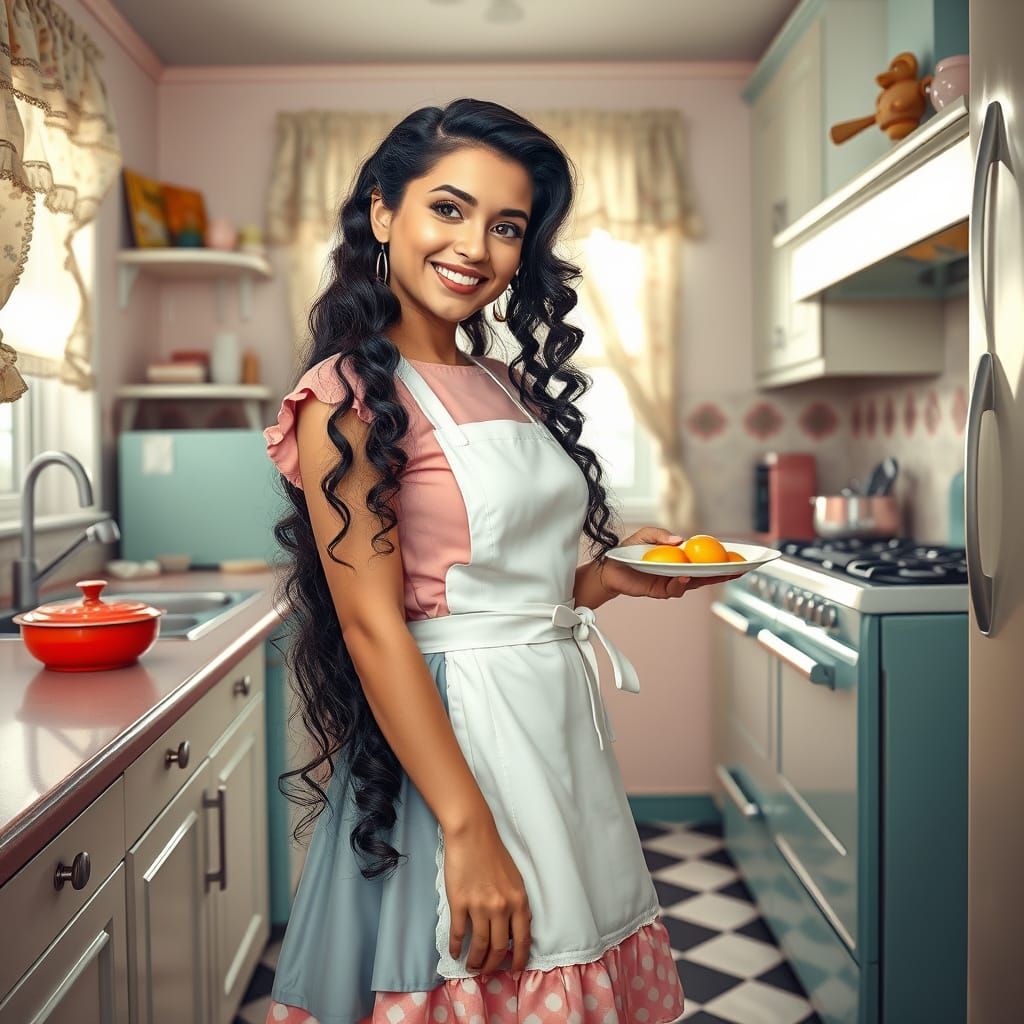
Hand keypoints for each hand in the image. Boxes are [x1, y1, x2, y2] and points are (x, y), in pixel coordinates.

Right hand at [443, 819, 532, 973]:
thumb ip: (517, 905)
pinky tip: (455, 952)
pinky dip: (456, 946)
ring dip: (475, 961)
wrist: (472, 834)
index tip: (514, 970)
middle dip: (493, 965)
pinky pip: (459, 933)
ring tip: (471, 966)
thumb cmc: (494, 854)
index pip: (522, 940)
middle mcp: (502, 907)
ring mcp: (480, 906)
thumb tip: (514, 931)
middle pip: (499, 948)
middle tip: (487, 971)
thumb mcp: (515, 880)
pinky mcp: (459, 902)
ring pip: (479, 945)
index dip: (519, 959)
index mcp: (519, 901)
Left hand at [596, 526, 734, 599]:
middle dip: (724, 574)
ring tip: (717, 573)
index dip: (721, 561)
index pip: (705, 561)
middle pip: (706, 575)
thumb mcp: (645, 535)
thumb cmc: (628, 550)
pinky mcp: (660, 591)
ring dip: (706, 579)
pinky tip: (684, 577)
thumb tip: (680, 539)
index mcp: (680, 559)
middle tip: (741, 570)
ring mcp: (671, 582)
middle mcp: (679, 572)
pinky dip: (680, 584)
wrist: (609, 567)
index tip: (740, 558)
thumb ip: (660, 534)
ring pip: (694, 584)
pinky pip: (674, 589)